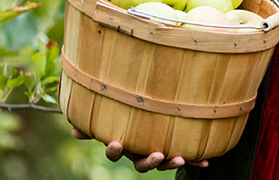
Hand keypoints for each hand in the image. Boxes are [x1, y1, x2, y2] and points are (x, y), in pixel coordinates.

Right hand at [70, 128, 207, 171]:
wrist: (154, 116)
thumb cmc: (125, 114)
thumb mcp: (111, 116)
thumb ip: (93, 121)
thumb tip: (72, 129)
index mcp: (125, 144)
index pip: (115, 152)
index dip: (114, 150)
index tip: (115, 143)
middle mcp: (140, 152)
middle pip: (141, 164)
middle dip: (149, 161)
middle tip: (156, 154)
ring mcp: (158, 153)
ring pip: (163, 163)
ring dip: (171, 163)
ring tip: (179, 158)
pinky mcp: (175, 150)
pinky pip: (186, 157)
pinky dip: (195, 160)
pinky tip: (206, 162)